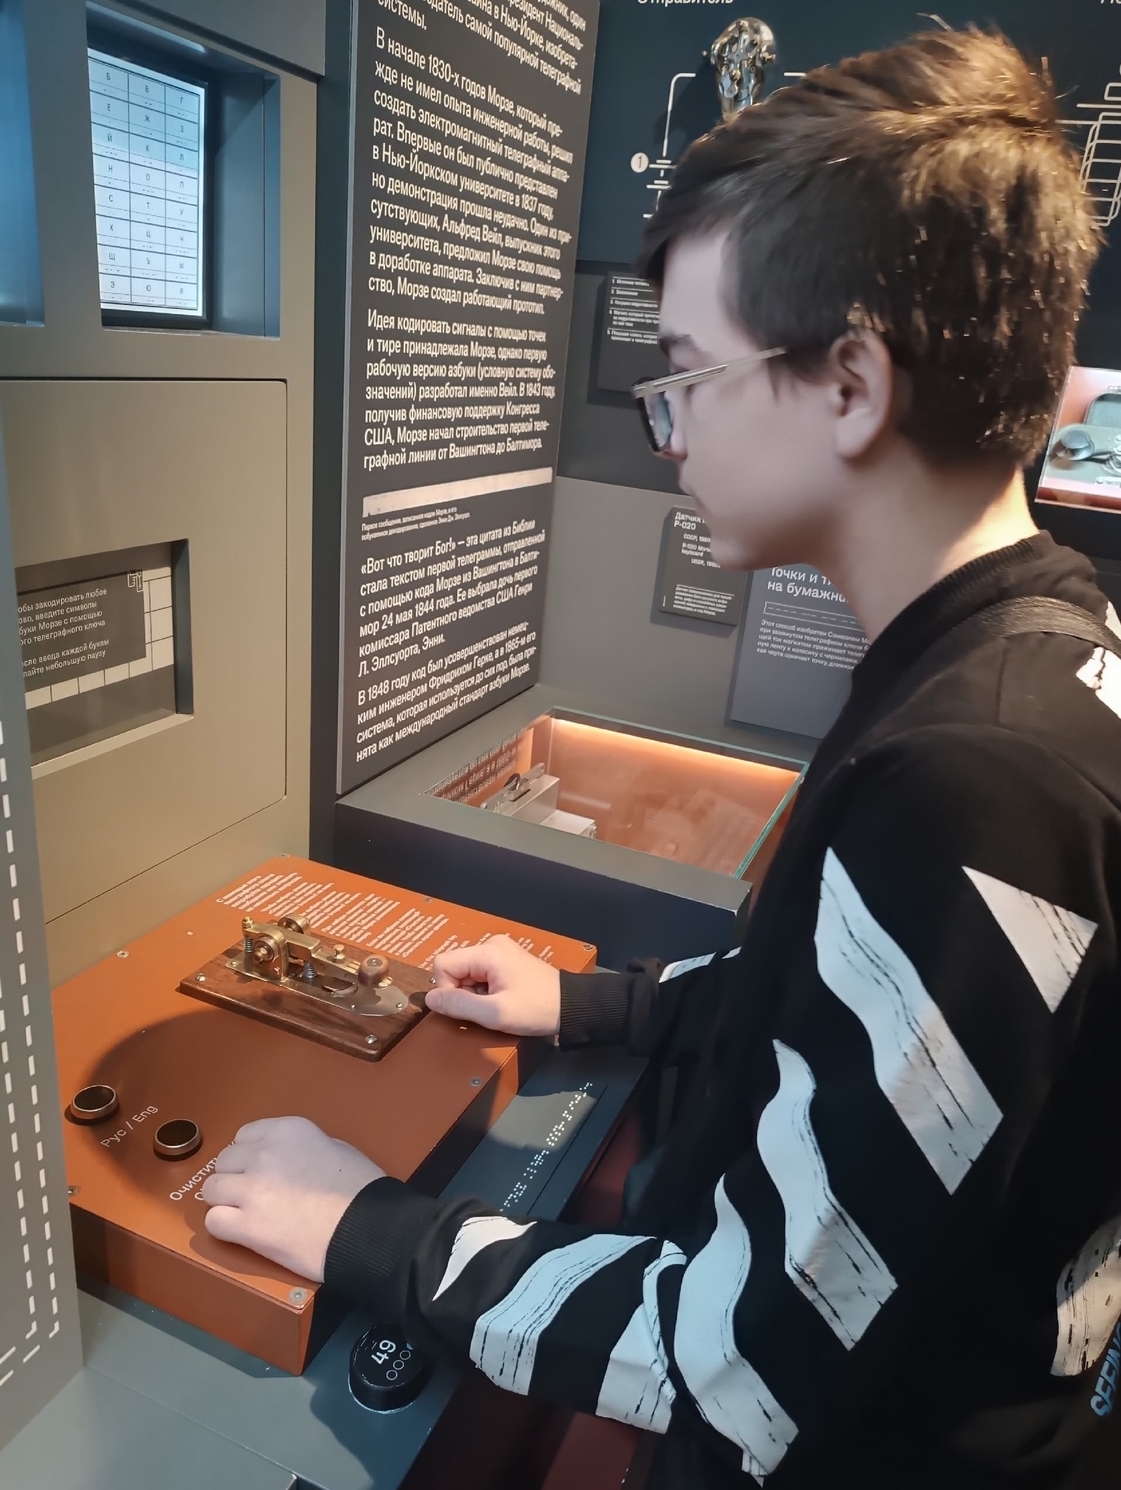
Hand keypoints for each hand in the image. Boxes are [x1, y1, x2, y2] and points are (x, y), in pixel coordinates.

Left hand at [201, 1116, 383, 1279]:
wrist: (367, 1228)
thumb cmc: (361, 1190)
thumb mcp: (335, 1148)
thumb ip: (302, 1148)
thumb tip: (287, 1160)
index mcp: (288, 1131)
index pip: (245, 1136)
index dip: (249, 1155)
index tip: (258, 1169)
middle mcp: (264, 1154)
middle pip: (225, 1162)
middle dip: (236, 1177)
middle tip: (253, 1195)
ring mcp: (252, 1190)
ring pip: (212, 1189)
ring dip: (225, 1201)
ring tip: (246, 1215)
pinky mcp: (247, 1226)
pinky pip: (214, 1221)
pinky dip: (225, 1227)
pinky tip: (243, 1232)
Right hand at [426, 934, 560, 1036]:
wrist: (570, 1007)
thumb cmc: (537, 1009)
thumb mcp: (495, 1013)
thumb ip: (459, 1005)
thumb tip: (430, 999)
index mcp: (488, 951)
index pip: (443, 963)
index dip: (446, 989)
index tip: (467, 1007)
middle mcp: (492, 945)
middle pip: (454, 967)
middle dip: (462, 992)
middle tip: (486, 1007)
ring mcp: (500, 952)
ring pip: (465, 972)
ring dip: (474, 993)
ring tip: (497, 1004)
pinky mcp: (506, 960)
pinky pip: (479, 974)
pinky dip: (484, 990)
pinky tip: (502, 999)